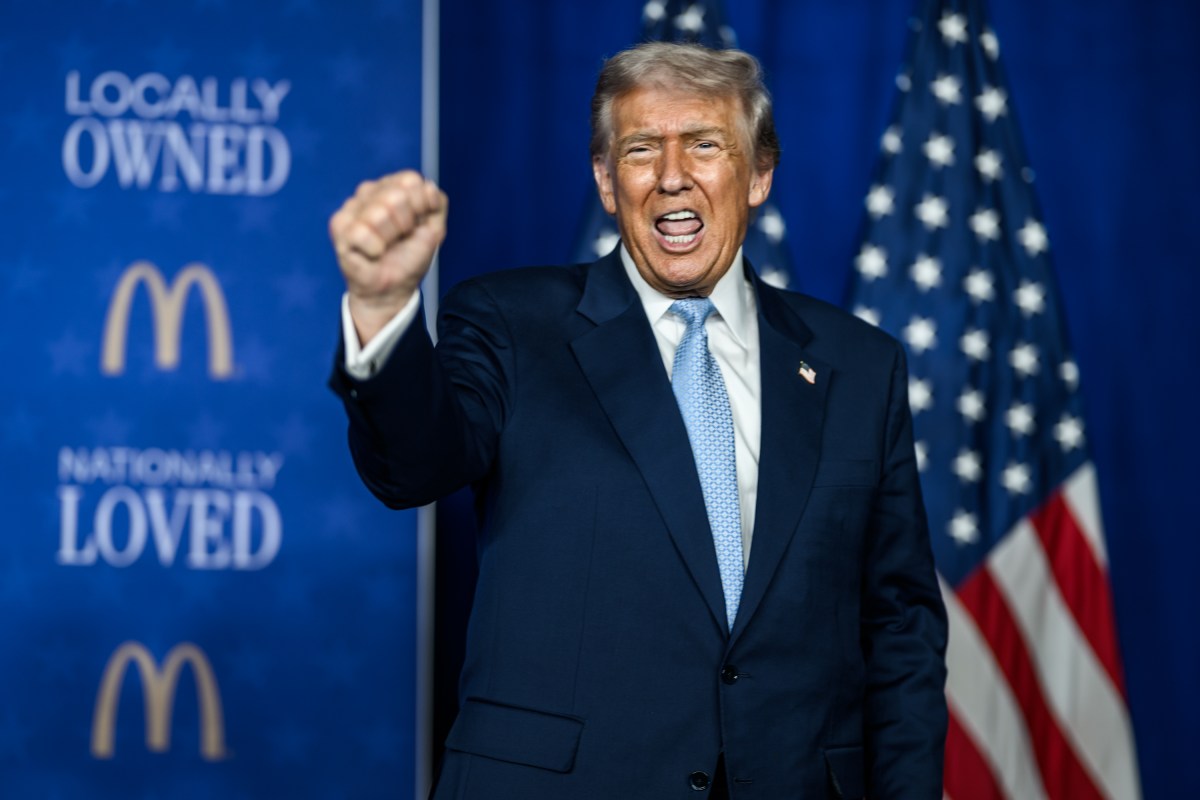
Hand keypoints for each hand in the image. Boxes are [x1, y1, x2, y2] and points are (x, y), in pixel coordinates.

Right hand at [329, 170, 447, 342]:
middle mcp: (369, 192)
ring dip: (390, 238)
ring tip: (386, 246)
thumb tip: (427, 186)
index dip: (421, 206)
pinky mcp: (340, 228)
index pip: (410, 180)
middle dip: (406, 224)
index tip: (417, 224)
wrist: (395, 288)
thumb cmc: (410, 257)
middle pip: (397, 196)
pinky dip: (374, 249)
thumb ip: (437, 202)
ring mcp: (352, 208)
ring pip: (379, 213)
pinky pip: (362, 232)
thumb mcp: (434, 229)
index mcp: (391, 186)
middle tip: (400, 237)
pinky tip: (372, 253)